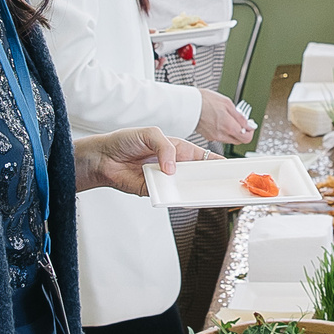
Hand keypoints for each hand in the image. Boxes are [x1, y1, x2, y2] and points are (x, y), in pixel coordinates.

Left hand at [74, 127, 212, 194]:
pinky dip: (175, 199)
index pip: (203, 157)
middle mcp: (174, 165)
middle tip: (222, 186)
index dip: (217, 163)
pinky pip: (169, 197)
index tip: (229, 169)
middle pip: (198, 176)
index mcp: (178, 149)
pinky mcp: (154, 191)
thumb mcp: (149, 134)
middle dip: (210, 181)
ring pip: (185, 189)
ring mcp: (165, 179)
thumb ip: (165, 147)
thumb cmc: (124, 141)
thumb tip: (172, 168)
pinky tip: (181, 198)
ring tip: (205, 194)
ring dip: (193, 192)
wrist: (103, 157)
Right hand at [194, 90, 254, 146]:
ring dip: (232, 131)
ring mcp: (214, 137)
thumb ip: (240, 117)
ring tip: (227, 118)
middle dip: (241, 131)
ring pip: (230, 139)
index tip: (249, 124)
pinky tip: (219, 120)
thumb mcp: (227, 103)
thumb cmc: (204, 101)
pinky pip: (220, 137)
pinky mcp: (208, 136)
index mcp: (229, 126)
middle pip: (239, 140)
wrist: (187, 104)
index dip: (250, 131)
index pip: (246, 138)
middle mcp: (222, 135)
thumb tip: (250, 125)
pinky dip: (223, 131)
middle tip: (239, 120)